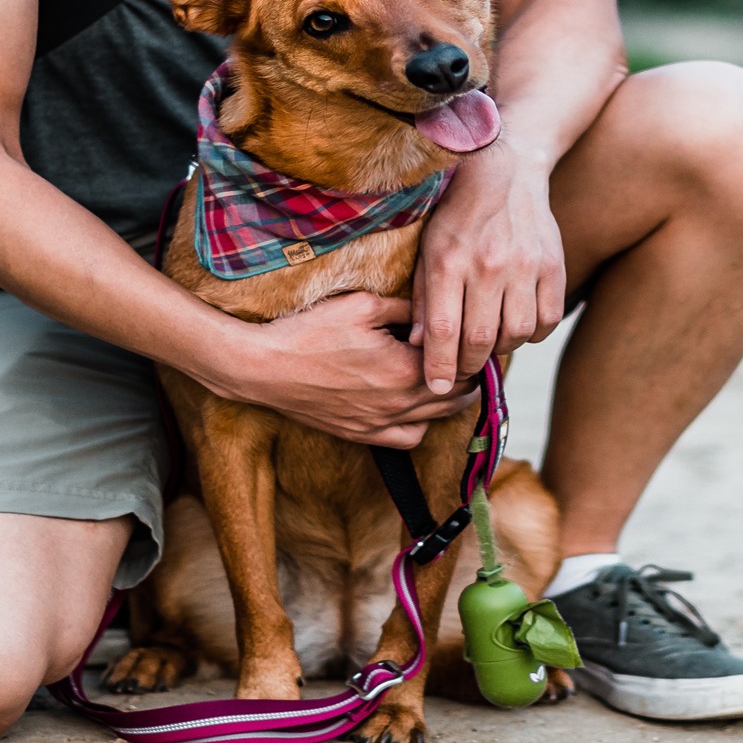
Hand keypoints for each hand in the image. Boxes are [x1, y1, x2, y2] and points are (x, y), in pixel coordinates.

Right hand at [201, 291, 477, 448]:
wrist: (264, 368)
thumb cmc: (310, 331)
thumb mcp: (364, 304)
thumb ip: (408, 307)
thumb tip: (437, 308)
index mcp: (405, 371)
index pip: (462, 366)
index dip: (475, 350)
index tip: (478, 335)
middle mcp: (399, 405)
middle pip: (457, 396)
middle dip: (469, 375)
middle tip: (471, 353)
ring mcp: (380, 424)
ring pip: (438, 420)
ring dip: (450, 400)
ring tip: (448, 377)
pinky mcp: (362, 435)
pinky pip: (409, 438)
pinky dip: (421, 423)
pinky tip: (416, 404)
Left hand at [411, 144, 565, 391]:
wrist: (505, 170)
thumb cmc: (457, 214)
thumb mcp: (427, 248)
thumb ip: (422, 298)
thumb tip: (420, 345)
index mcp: (449, 260)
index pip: (443, 330)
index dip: (439, 368)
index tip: (436, 387)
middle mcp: (488, 264)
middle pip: (480, 339)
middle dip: (468, 365)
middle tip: (462, 368)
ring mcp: (525, 265)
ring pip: (516, 335)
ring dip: (500, 348)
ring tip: (488, 340)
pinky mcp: (553, 265)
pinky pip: (546, 321)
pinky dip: (531, 334)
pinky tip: (516, 323)